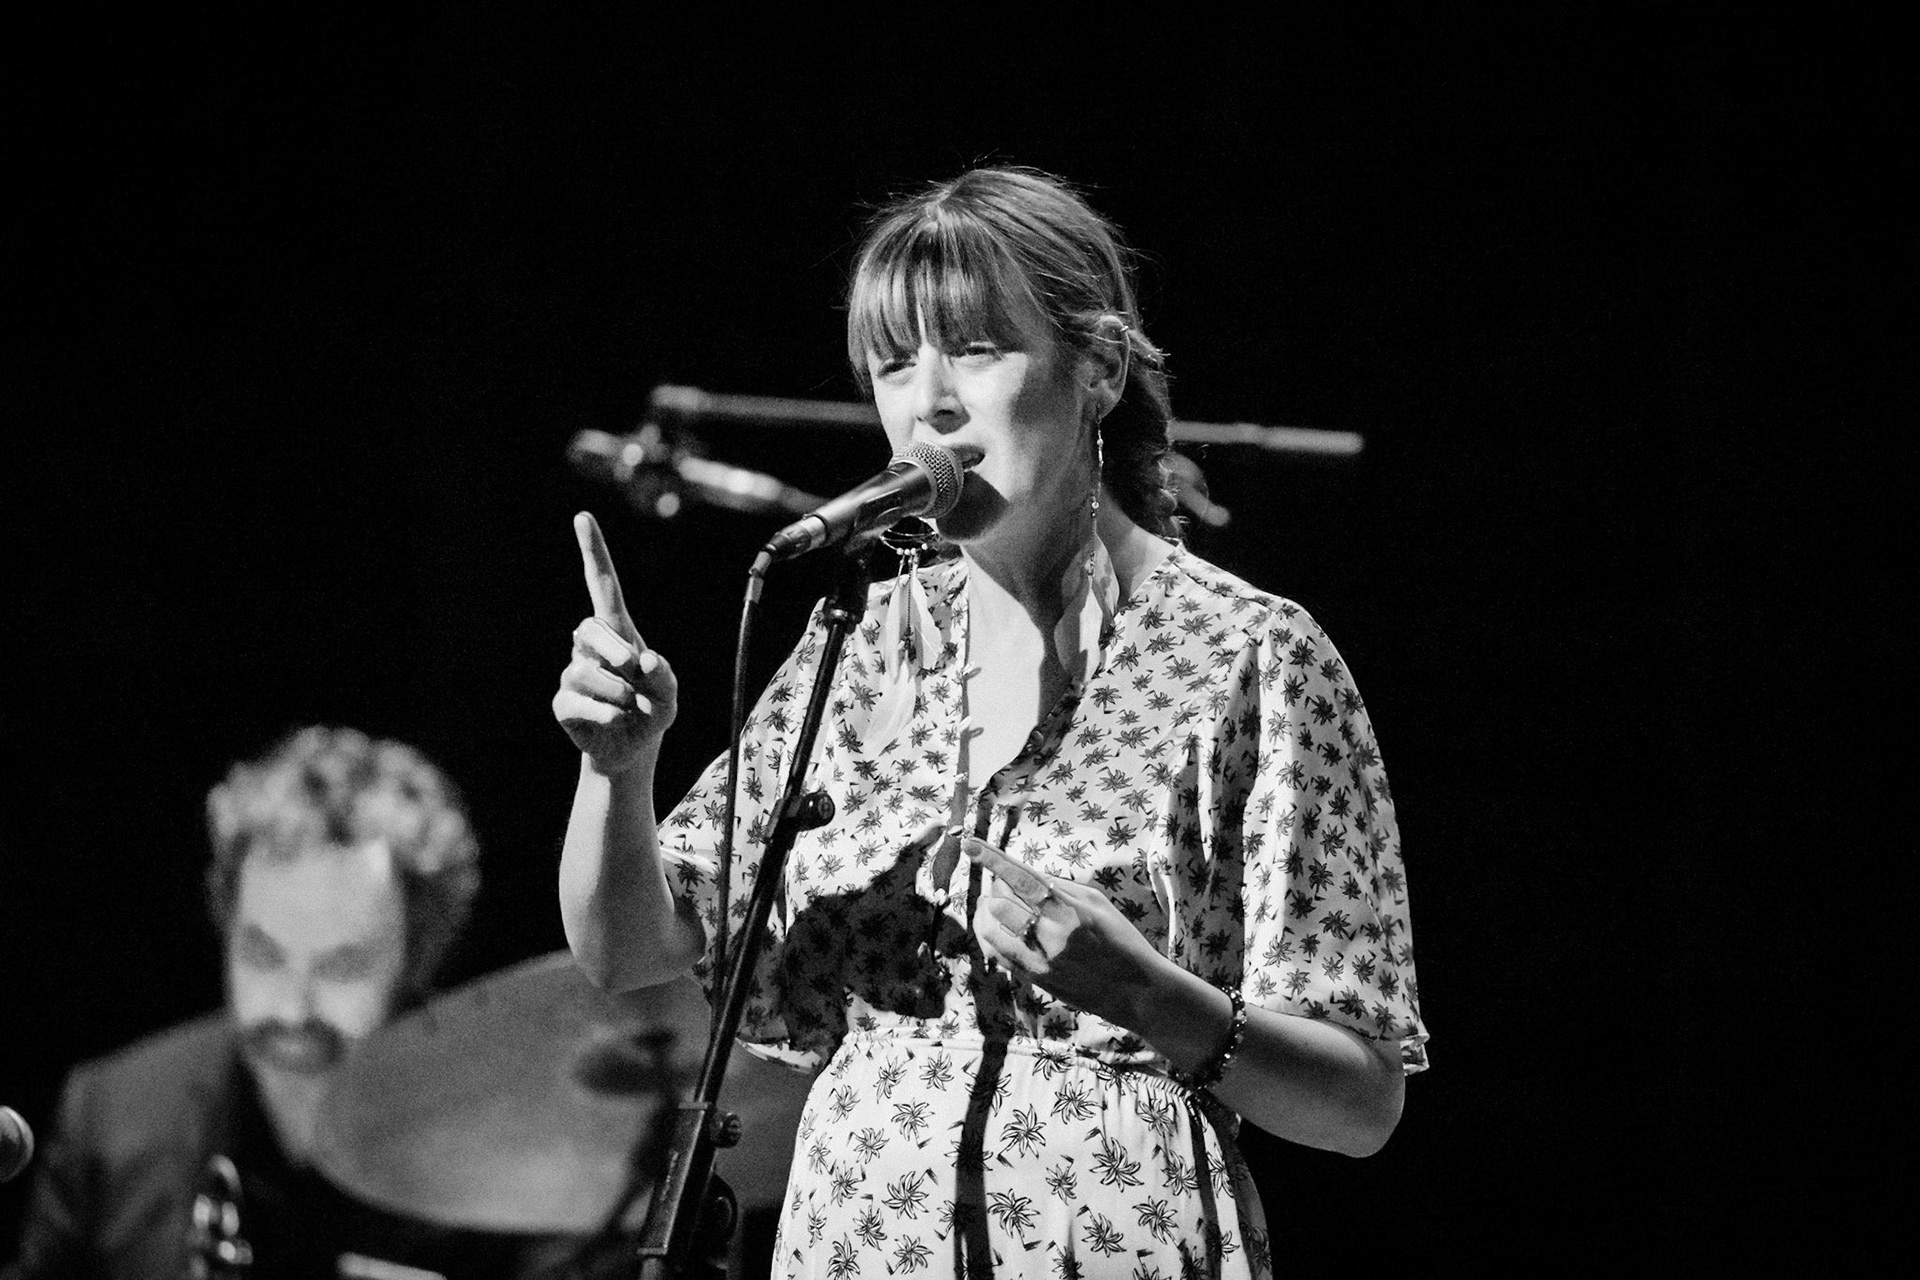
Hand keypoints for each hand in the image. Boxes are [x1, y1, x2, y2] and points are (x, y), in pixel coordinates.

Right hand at [552, 512, 677, 774]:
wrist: (633, 749)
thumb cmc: (653, 711)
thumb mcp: (670, 695)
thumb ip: (665, 677)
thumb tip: (644, 660)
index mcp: (619, 632)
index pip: (602, 585)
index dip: (593, 552)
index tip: (583, 517)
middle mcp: (591, 646)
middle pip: (591, 629)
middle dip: (616, 653)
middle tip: (635, 676)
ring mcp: (573, 671)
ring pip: (584, 670)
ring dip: (617, 693)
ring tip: (628, 707)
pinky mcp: (563, 701)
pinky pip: (579, 701)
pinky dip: (605, 715)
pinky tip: (614, 721)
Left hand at [966, 838, 1165, 1028]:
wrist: (1135, 991)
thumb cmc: (1121, 940)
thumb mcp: (1098, 903)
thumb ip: (1059, 887)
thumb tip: (1024, 874)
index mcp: (1070, 910)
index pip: (1020, 878)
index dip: (991, 858)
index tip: (969, 843)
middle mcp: (1051, 935)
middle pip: (999, 901)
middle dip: (997, 887)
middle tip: (1006, 884)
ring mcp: (1039, 960)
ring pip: (990, 927)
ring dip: (989, 910)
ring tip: (1000, 905)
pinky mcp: (1033, 979)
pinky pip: (996, 952)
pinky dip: (991, 934)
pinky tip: (999, 927)